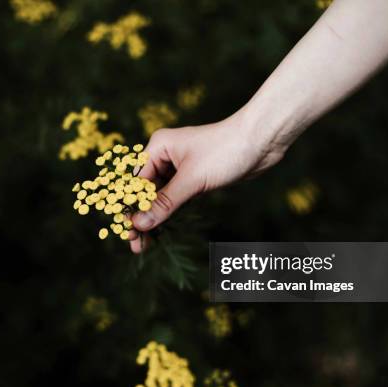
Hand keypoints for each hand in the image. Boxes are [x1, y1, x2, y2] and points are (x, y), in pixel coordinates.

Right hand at [129, 112, 288, 252]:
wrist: (261, 141)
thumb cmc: (225, 150)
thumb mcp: (192, 179)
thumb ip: (165, 203)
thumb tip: (140, 224)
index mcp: (158, 147)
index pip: (136, 182)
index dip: (130, 208)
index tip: (126, 232)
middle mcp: (165, 156)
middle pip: (145, 192)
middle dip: (140, 217)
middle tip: (134, 244)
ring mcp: (180, 168)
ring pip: (160, 197)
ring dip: (153, 219)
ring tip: (144, 244)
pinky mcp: (194, 178)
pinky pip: (175, 199)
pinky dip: (168, 214)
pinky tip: (161, 231)